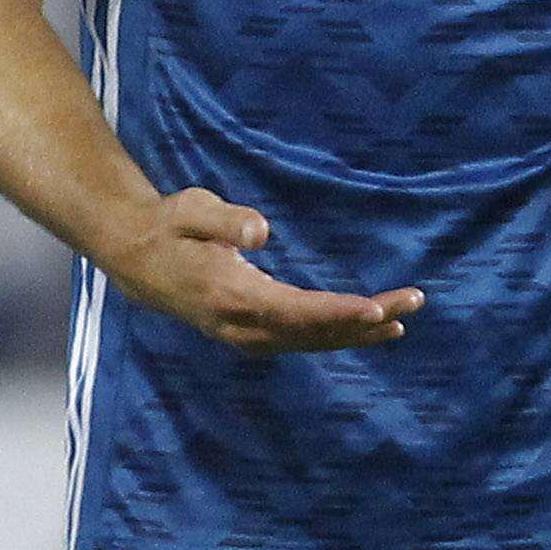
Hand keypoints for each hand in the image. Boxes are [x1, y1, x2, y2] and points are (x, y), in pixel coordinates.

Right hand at [93, 187, 422, 354]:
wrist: (138, 260)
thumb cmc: (170, 226)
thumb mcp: (190, 208)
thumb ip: (225, 219)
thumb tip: (262, 233)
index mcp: (228, 296)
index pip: (293, 311)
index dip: (337, 313)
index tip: (376, 309)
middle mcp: (240, 326)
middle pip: (312, 331)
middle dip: (364, 321)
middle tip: (412, 303)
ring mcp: (245, 336)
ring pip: (311, 341)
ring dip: (358, 332)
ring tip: (402, 319)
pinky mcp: (252, 334)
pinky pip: (302, 340)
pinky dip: (338, 336)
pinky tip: (369, 328)